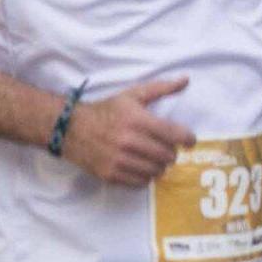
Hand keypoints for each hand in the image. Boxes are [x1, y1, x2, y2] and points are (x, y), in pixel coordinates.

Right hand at [62, 77, 194, 185]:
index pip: (174, 135)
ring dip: (160, 166)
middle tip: (166, 148)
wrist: (71, 129)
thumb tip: (186, 80)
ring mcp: (119, 160)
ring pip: (156, 171)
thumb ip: (160, 89)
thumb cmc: (106, 111)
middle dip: (171, 152)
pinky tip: (141, 166)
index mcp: (137, 120)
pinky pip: (141, 182)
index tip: (189, 141)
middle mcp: (129, 141)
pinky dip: (145, 176)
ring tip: (153, 158)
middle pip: (168, 156)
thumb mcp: (132, 95)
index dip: (188, 139)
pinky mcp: (111, 175)